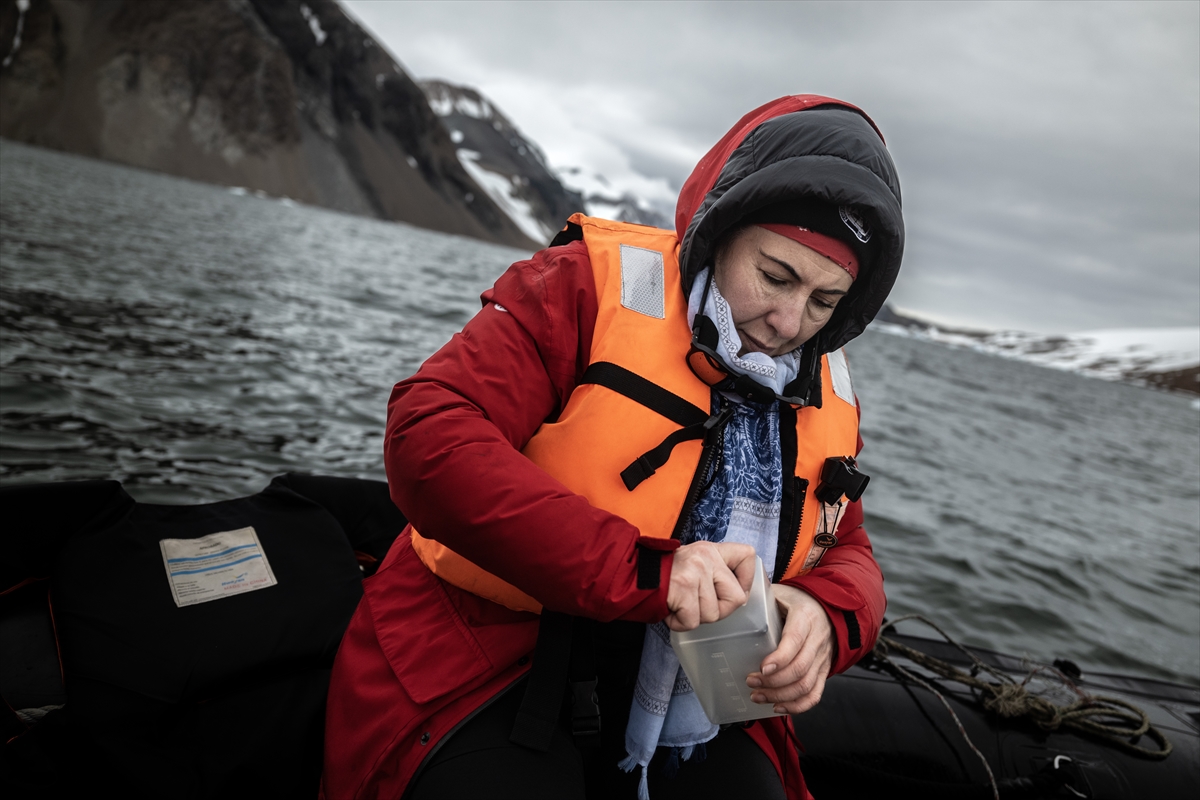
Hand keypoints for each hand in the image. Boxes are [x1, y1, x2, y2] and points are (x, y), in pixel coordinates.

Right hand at [664, 541, 755, 630]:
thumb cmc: (663, 576)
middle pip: (737, 598)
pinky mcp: (683, 588)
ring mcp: (695, 572)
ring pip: (713, 614)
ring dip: (694, 617)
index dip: (747, 579)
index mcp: (711, 550)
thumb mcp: (693, 563)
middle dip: (719, 610)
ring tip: (679, 603)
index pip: (748, 555)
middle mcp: (706, 557)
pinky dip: (680, 623)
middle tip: (697, 605)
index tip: (734, 589)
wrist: (629, 575)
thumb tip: (738, 595)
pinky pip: (693, 621)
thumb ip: (714, 573)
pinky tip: (671, 610)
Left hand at [745, 584, 833, 713]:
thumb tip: (736, 602)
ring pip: (806, 685)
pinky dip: (797, 706)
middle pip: (799, 668)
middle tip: (750, 682)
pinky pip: (814, 694)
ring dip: (780, 696)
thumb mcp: (782, 594)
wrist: (829, 608)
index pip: (794, 641)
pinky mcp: (823, 671)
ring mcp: (822, 658)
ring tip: (757, 696)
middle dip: (773, 682)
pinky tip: (778, 707)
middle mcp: (817, 640)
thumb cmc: (799, 602)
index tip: (761, 668)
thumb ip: (762, 598)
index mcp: (805, 618)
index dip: (779, 658)